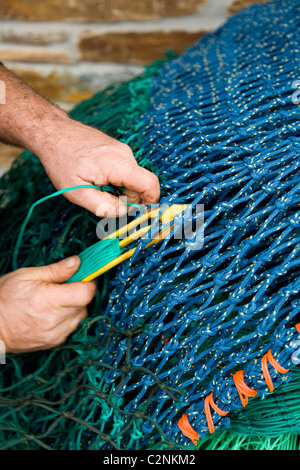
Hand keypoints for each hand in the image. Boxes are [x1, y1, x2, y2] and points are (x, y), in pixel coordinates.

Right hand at [0, 256, 95, 352]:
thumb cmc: (4, 299)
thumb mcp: (26, 276)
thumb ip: (56, 270)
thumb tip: (77, 262)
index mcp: (50, 300)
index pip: (86, 293)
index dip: (88, 283)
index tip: (82, 277)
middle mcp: (56, 320)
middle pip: (85, 304)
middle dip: (79, 293)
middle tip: (63, 287)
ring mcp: (56, 334)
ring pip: (80, 316)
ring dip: (74, 306)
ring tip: (55, 301)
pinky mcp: (55, 342)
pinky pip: (72, 327)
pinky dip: (67, 318)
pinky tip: (52, 313)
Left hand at [37, 117, 159, 216]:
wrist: (52, 132)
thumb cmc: (61, 161)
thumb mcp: (77, 192)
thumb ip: (102, 206)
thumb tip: (123, 212)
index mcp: (119, 164)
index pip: (150, 184)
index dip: (149, 202)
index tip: (137, 213)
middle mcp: (125, 154)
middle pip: (140, 185)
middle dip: (127, 199)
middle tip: (102, 201)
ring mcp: (122, 150)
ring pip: (131, 179)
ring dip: (119, 189)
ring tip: (94, 187)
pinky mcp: (117, 149)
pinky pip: (124, 171)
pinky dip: (115, 180)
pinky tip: (96, 178)